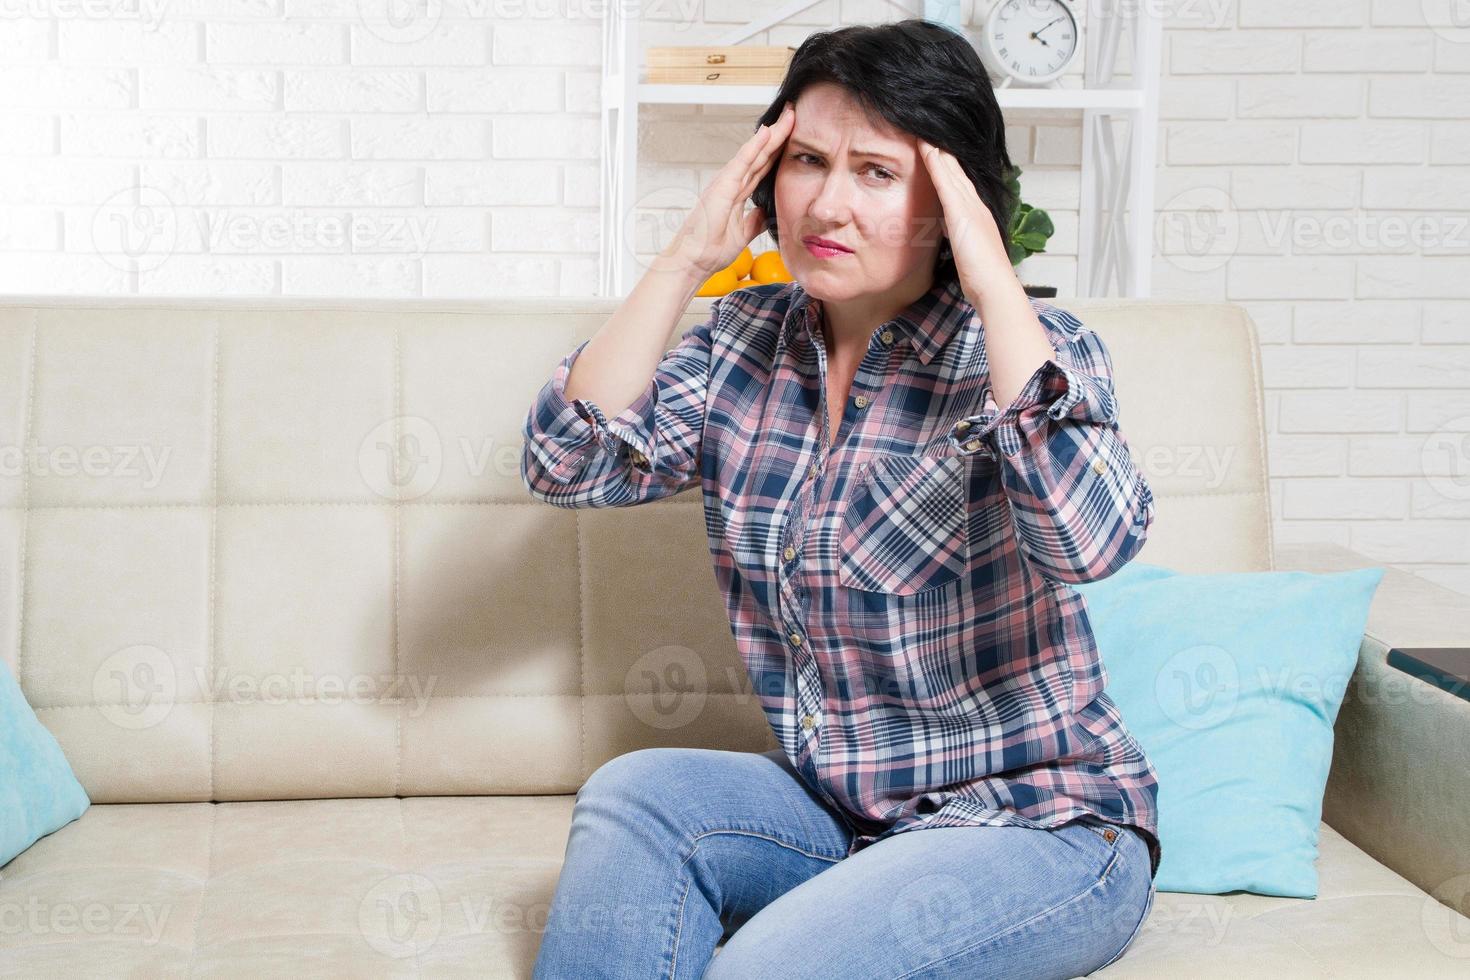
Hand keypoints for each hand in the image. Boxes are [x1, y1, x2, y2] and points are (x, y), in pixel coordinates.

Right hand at [655, 101, 795, 279]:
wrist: (693, 262)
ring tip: (788, 115)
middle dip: (780, 134)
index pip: (763, 166)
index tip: (795, 134)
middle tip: (795, 113)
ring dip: (772, 134)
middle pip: (762, 154)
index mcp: (737, 193)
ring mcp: (726, 182)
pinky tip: (767, 132)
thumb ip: (754, 220)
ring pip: (755, 153)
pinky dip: (754, 147)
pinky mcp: (722, 186)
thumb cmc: (710, 250)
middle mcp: (732, 183)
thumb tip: (765, 212)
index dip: (779, 150)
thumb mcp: (742, 234)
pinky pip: (742, 162)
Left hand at [916, 138, 1015, 305]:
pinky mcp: (962, 212)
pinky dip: (936, 163)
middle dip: (943, 151)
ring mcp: (970, 207)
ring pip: (952, 170)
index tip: (936, 150)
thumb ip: (959, 238)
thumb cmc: (983, 277)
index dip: (948, 166)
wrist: (995, 287)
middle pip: (957, 171)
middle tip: (929, 131)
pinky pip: (946, 182)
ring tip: (925, 131)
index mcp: (977, 214)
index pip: (960, 184)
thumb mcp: (968, 252)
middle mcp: (976, 205)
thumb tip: (950, 233)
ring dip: (938, 150)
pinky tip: (926, 148)